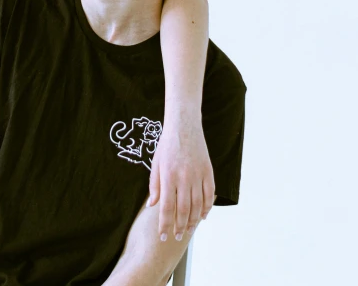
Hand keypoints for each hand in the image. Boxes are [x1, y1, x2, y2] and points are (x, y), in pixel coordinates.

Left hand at [149, 117, 214, 240]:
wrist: (184, 126)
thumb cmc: (167, 145)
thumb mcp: (156, 163)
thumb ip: (154, 185)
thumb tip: (152, 206)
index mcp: (168, 175)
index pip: (167, 207)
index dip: (165, 224)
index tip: (163, 236)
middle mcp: (184, 177)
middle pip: (184, 210)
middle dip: (180, 227)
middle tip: (176, 237)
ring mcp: (198, 174)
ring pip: (198, 205)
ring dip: (193, 221)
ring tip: (188, 230)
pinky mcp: (208, 171)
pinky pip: (209, 194)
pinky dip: (207, 208)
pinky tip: (203, 216)